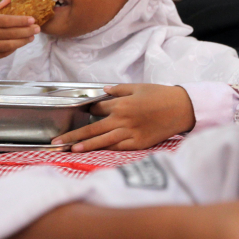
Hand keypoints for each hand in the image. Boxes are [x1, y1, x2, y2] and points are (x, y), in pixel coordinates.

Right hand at [0, 0, 40, 69]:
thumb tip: (9, 1)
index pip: (4, 20)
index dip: (20, 21)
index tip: (32, 19)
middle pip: (8, 33)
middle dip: (26, 31)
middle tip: (37, 29)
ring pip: (7, 45)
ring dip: (21, 42)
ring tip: (31, 37)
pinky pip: (0, 54)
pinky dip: (11, 49)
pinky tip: (18, 45)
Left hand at [52, 84, 195, 150]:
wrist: (181, 108)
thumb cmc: (161, 95)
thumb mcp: (138, 87)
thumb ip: (119, 90)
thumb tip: (104, 92)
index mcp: (121, 103)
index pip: (97, 107)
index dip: (88, 109)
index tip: (78, 113)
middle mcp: (122, 119)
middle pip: (92, 128)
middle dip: (73, 135)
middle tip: (56, 141)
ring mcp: (130, 133)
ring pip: (102, 140)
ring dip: (84, 145)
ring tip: (70, 149)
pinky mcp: (138, 143)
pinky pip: (118, 147)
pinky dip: (105, 149)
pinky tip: (94, 151)